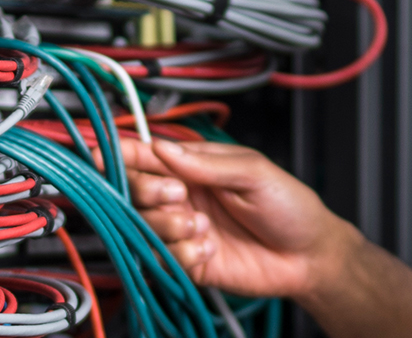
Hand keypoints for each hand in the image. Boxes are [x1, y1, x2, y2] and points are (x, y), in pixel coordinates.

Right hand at [121, 139, 360, 298]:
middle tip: (180, 195)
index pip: (146, 157)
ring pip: (143, 226)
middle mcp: (183, 198)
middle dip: (149, 192)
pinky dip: (181, 253)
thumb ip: (207, 163)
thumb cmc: (290, 206)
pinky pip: (162, 258)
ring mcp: (183, 231)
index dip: (121, 155)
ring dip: (168, 226)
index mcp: (194, 167)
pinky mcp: (188, 262)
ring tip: (202, 226)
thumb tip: (163, 149)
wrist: (310, 255)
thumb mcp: (254, 172)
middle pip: (134, 191)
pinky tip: (209, 248)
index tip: (101, 157)